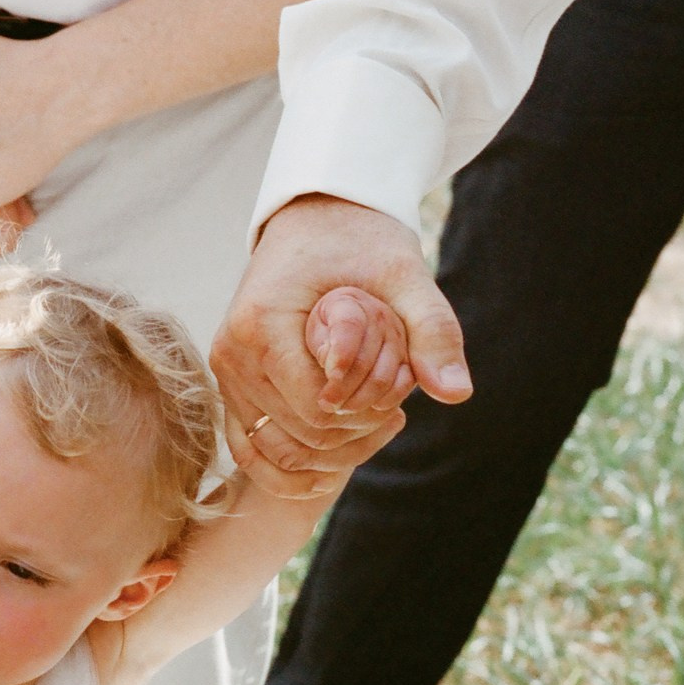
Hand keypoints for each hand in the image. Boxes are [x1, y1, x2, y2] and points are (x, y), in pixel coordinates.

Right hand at [213, 197, 470, 496]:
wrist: (316, 218)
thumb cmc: (360, 242)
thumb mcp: (405, 275)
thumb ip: (432, 329)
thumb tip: (457, 393)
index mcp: (263, 324)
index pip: (320, 409)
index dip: (367, 411)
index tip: (397, 385)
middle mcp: (232, 353)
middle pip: (302, 436)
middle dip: (355, 432)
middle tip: (394, 406)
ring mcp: (226, 373)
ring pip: (279, 451)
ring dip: (332, 450)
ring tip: (374, 417)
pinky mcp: (229, 387)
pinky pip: (251, 451)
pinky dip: (293, 466)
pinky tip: (335, 459)